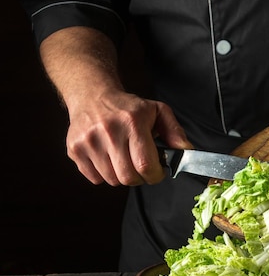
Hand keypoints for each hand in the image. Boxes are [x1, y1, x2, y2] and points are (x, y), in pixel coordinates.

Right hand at [66, 90, 192, 185]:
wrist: (92, 95)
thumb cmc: (128, 107)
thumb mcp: (158, 111)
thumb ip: (175, 131)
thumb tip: (186, 150)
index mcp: (132, 123)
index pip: (145, 165)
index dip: (155, 175)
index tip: (157, 172)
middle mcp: (108, 132)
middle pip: (128, 177)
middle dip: (140, 178)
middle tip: (142, 168)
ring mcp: (88, 141)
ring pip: (112, 180)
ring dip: (122, 176)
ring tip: (124, 159)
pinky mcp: (74, 149)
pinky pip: (95, 178)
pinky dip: (104, 175)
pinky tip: (108, 158)